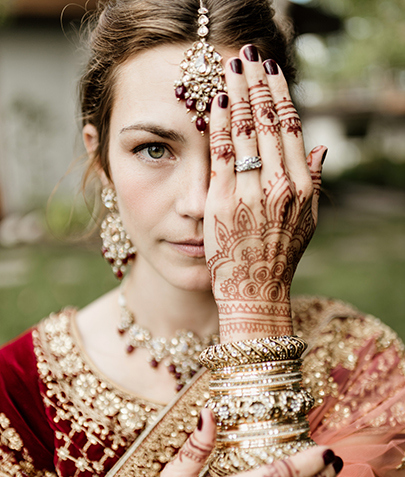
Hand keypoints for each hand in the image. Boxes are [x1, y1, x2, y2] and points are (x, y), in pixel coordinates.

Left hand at [204, 45, 326, 341]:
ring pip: (242, 132)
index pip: (291, 129)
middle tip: (248, 58)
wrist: (254, 293)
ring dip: (235, 95)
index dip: (280, 97)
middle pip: (266, 122)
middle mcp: (277, 185)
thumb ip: (315, 181)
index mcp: (301, 187)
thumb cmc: (281, 258)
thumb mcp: (309, 221)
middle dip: (256, 85)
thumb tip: (323, 147)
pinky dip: (216, 125)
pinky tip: (213, 103)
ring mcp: (248, 192)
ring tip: (229, 69)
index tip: (272, 73)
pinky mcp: (220, 202)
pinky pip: (219, 154)